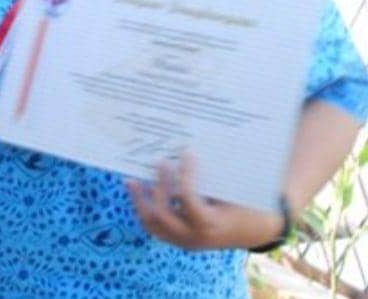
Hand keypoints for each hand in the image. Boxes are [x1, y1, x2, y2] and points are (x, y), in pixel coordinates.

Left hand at [126, 153, 285, 250]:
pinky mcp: (179, 240)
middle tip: (159, 161)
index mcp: (210, 225)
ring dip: (140, 201)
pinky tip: (139, 192)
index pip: (187, 199)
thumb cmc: (249, 205)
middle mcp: (194, 237)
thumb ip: (215, 175)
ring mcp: (184, 241)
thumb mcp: (237, 191)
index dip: (185, 174)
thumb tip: (191, 147)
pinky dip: (145, 209)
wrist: (257, 231)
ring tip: (131, 181)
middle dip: (158, 186)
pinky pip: (155, 227)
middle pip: (162, 214)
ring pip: (152, 225)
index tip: (187, 152)